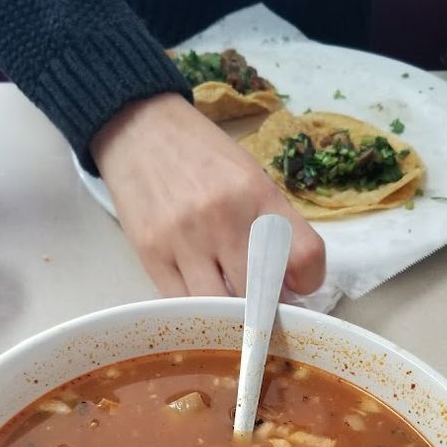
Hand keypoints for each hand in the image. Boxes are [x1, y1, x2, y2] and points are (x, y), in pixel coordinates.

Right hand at [90, 93, 325, 296]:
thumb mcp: (250, 176)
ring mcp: (184, 240)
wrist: (139, 129)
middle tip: (264, 303)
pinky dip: (198, 311)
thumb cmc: (202, 156)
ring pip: (220, 308)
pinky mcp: (151, 255)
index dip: (308, 281)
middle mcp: (224, 218)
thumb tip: (288, 285)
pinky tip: (202, 297)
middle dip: (268, 306)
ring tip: (232, 306)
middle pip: (262, 293)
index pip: (304, 256)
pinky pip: (182, 305)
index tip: (298, 286)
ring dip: (231, 316)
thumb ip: (272, 225)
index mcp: (258, 193)